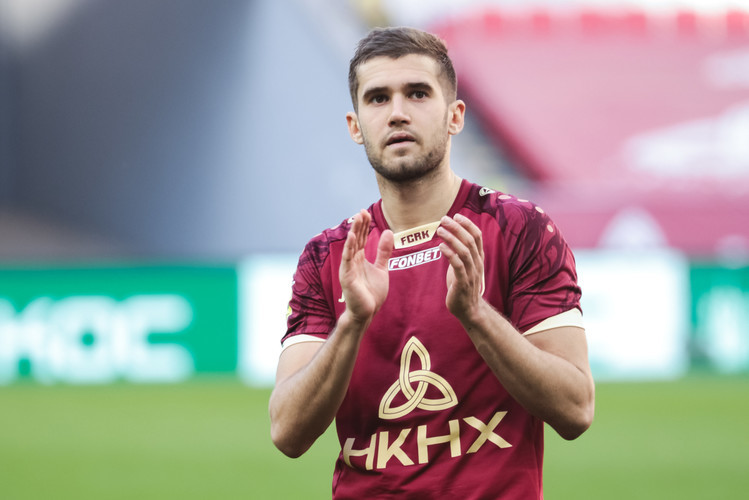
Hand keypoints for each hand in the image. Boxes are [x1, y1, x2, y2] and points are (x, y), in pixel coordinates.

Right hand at [339, 209, 393, 324]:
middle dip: (359, 225)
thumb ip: (383, 252)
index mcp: (360, 258)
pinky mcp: (347, 276)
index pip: (362, 238)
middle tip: (362, 211)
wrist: (368, 312)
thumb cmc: (372, 293)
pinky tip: (352, 237)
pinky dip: (349, 248)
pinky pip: (348, 260)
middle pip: (356, 239)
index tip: (366, 212)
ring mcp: (349, 268)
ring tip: (357, 219)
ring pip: (351, 246)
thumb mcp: (382, 269)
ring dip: (354, 232)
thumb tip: (388, 232)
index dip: (364, 226)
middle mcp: (353, 261)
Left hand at [437, 214, 484, 321]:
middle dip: (457, 228)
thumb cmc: (463, 286)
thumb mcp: (464, 266)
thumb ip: (460, 253)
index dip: (467, 224)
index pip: (477, 236)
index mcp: (478, 258)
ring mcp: (471, 273)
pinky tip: (441, 247)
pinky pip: (458, 265)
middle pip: (470, 240)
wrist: (469, 309)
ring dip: (452, 238)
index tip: (456, 216)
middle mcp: (477, 263)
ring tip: (440, 230)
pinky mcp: (463, 282)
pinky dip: (450, 254)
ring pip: (465, 251)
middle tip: (444, 219)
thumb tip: (449, 239)